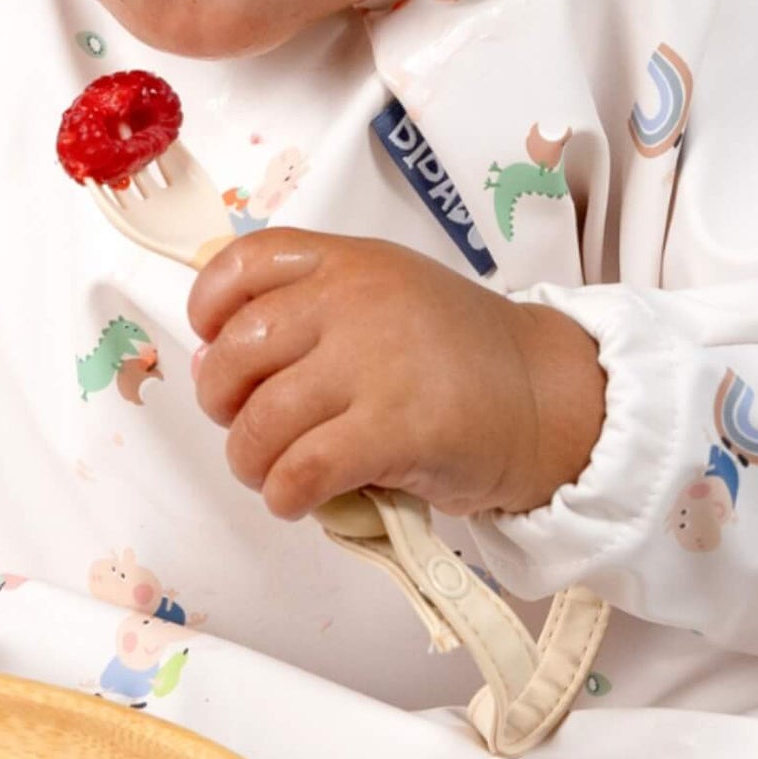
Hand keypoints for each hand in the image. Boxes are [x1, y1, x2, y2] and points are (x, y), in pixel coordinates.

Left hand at [187, 228, 604, 521]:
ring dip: (251, 460)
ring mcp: (374, 363)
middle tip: (245, 423)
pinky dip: (285, 494)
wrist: (548, 395)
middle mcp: (354, 301)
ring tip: (271, 471)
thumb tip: (211, 362)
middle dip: (223, 399)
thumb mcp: (384, 298)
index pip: (244, 264)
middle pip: (238, 350)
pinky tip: (298, 497)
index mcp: (348, 261)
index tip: (212, 342)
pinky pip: (302, 470)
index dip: (209, 307)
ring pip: (262, 420)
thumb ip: (306, 315)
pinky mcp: (395, 430)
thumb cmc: (460, 353)